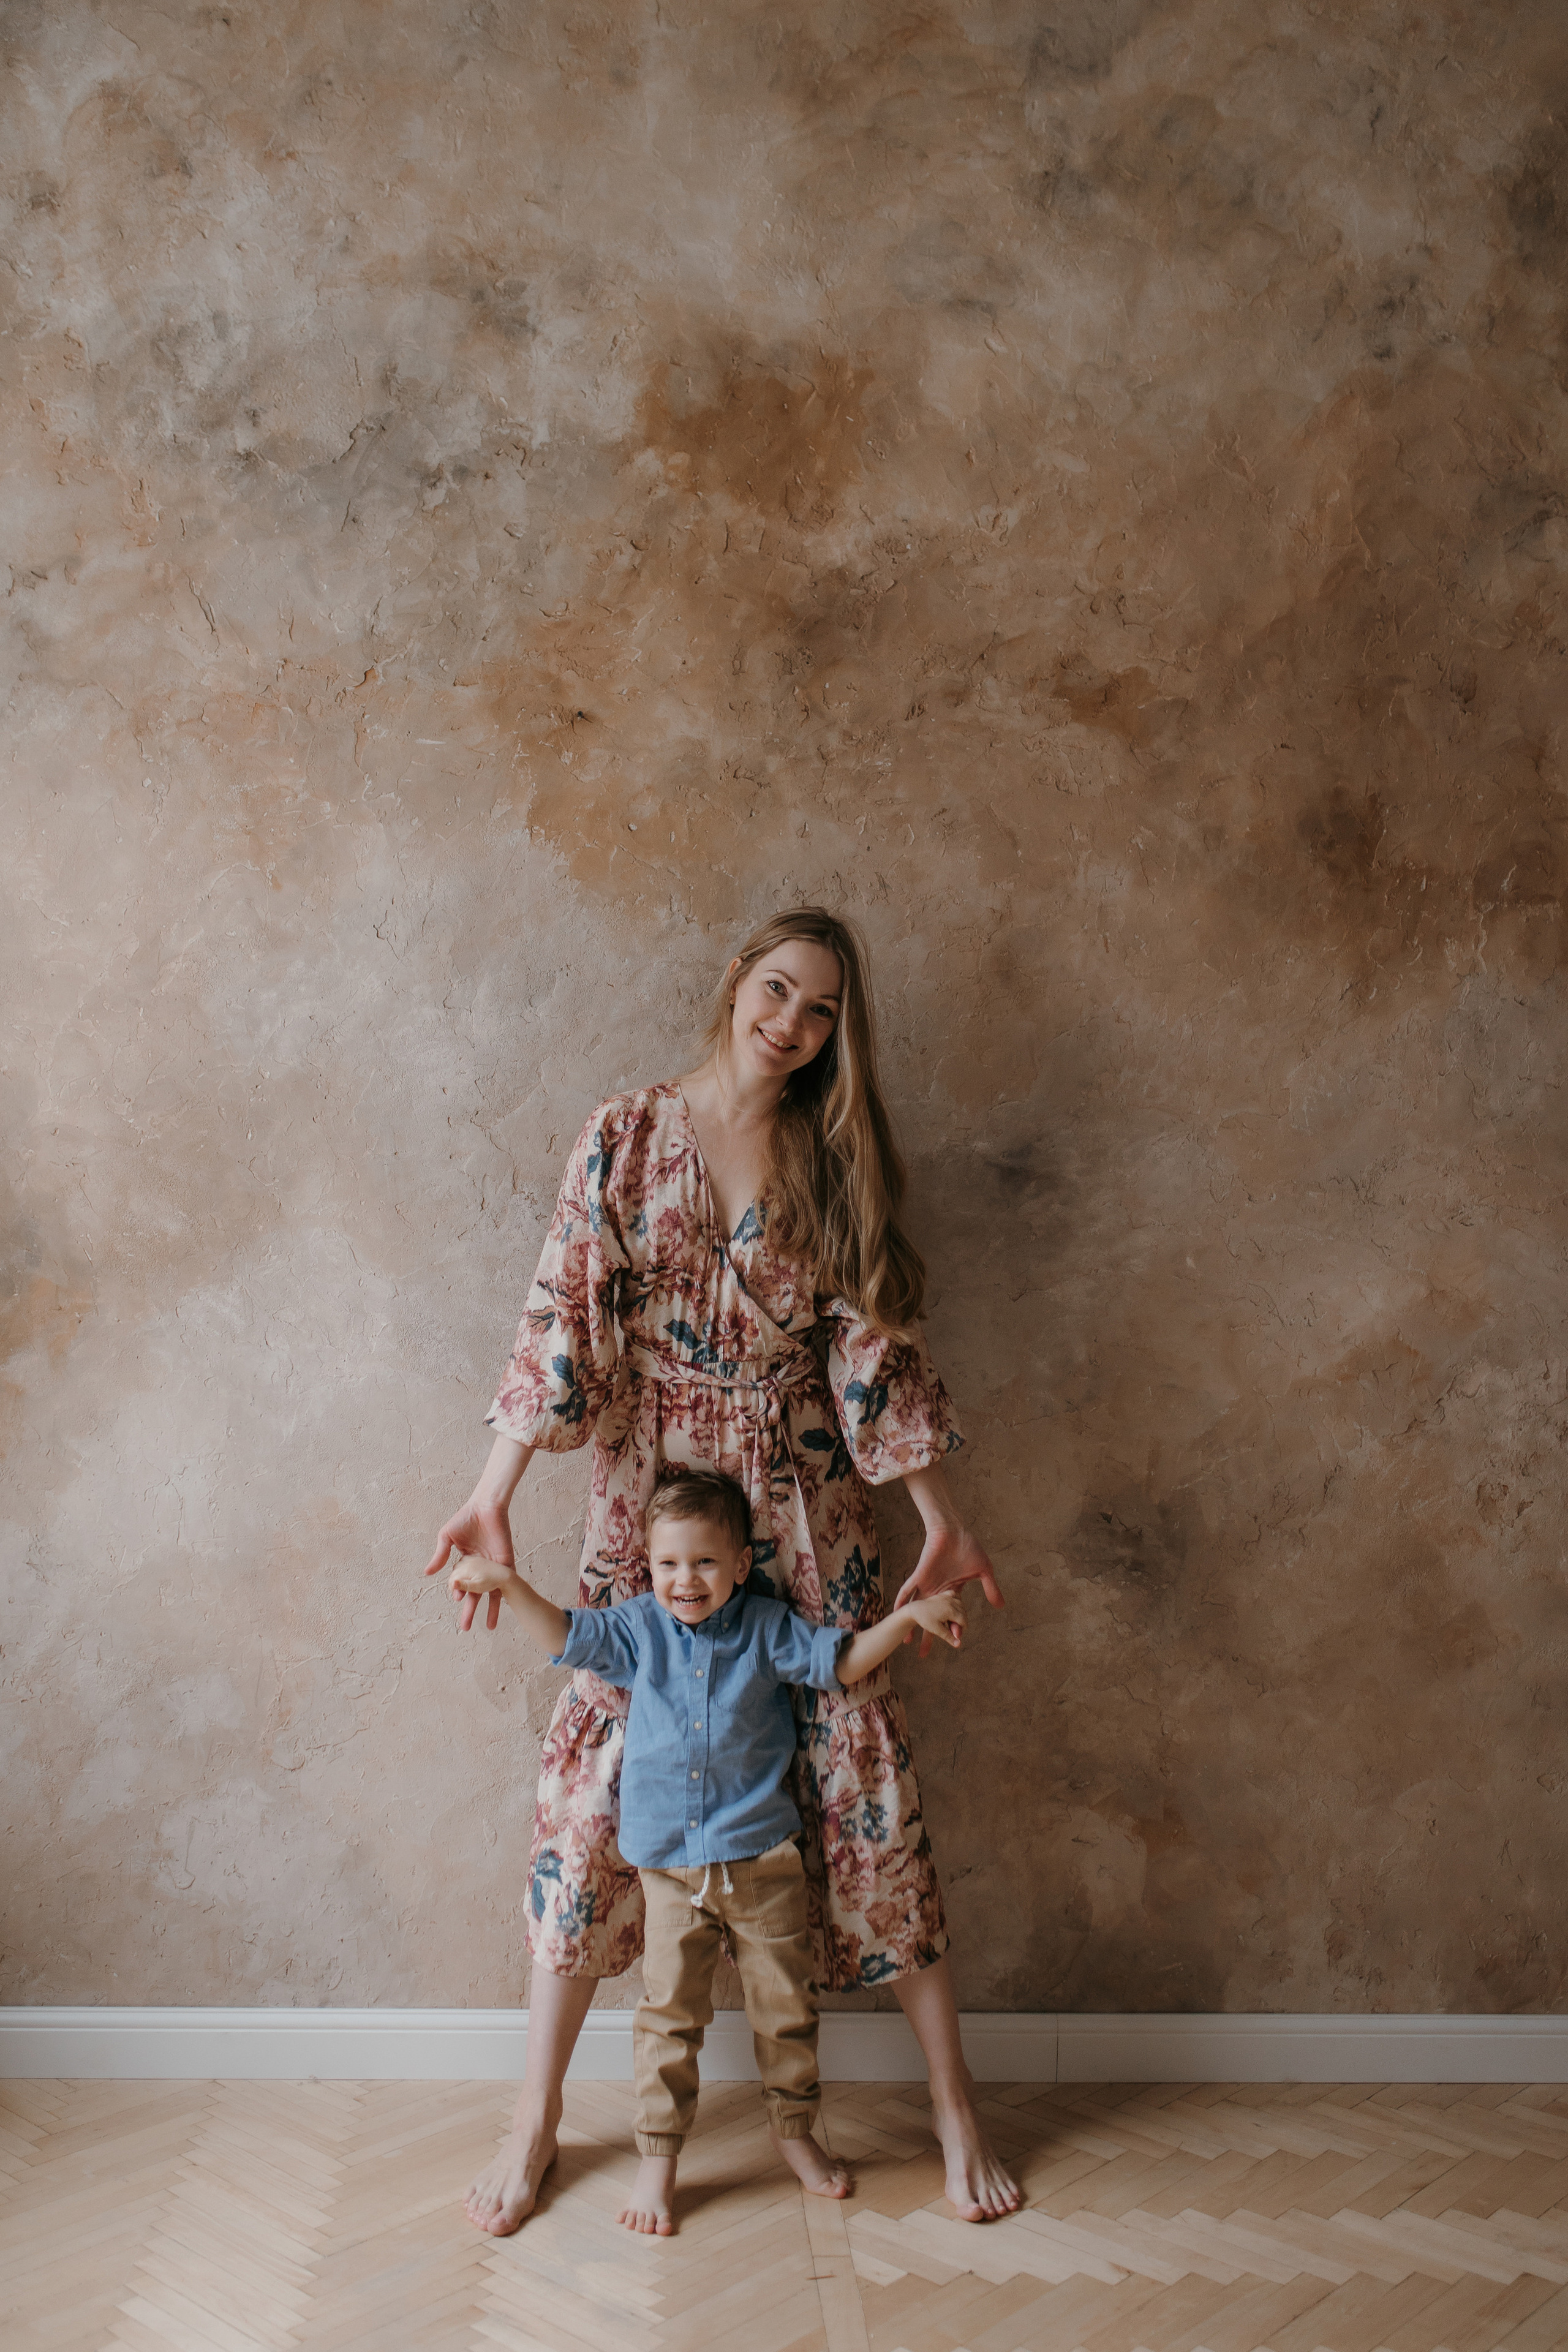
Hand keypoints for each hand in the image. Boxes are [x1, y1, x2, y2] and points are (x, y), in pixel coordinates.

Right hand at [425, 1490, 514, 1631]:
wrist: (487, 1506)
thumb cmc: (466, 1518)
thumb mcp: (447, 1537)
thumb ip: (440, 1555)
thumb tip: (427, 1574)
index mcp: (466, 1562)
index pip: (462, 1584)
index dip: (459, 1591)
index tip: (457, 1597)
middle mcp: (480, 1568)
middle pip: (476, 1594)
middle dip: (470, 1611)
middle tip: (465, 1628)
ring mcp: (494, 1567)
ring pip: (492, 1593)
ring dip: (491, 1610)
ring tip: (490, 1627)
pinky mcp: (506, 1563)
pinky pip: (506, 1583)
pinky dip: (507, 1595)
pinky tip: (507, 1608)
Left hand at [893, 1522, 1003, 1655]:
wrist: (954, 1530)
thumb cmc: (968, 1547)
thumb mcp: (984, 1571)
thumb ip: (991, 1589)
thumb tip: (1001, 1606)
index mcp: (952, 1591)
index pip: (950, 1615)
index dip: (952, 1630)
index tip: (955, 1644)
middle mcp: (937, 1591)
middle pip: (931, 1618)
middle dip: (929, 1636)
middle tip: (923, 1655)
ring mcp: (927, 1584)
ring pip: (917, 1609)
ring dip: (912, 1624)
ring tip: (907, 1642)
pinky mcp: (919, 1575)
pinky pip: (907, 1590)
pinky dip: (901, 1601)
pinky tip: (896, 1613)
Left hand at [905, 1588, 964, 1651]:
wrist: (915, 1610)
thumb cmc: (925, 1620)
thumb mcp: (937, 1630)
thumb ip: (949, 1637)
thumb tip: (959, 1645)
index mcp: (951, 1611)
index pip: (964, 1621)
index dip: (963, 1629)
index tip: (958, 1634)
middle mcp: (951, 1602)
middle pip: (963, 1613)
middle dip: (962, 1622)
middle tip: (956, 1629)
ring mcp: (947, 1597)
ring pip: (961, 1604)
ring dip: (961, 1612)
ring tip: (956, 1620)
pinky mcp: (943, 1594)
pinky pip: (955, 1595)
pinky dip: (957, 1600)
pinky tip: (954, 1606)